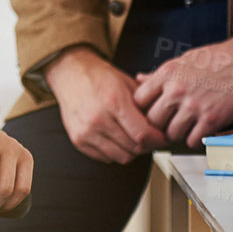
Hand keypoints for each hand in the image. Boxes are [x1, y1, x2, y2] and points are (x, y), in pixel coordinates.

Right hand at [44, 46, 168, 164]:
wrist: (70, 73)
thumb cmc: (99, 77)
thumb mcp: (127, 83)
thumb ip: (145, 105)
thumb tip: (162, 126)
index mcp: (114, 101)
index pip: (143, 134)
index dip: (157, 140)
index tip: (162, 138)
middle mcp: (98, 118)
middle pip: (134, 148)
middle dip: (147, 145)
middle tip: (150, 138)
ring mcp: (86, 131)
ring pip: (121, 157)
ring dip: (131, 150)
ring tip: (132, 138)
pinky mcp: (78, 140)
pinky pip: (106, 158)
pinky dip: (115, 152)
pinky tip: (116, 138)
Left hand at [131, 30, 232, 147]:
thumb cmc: (216, 58)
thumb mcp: (182, 60)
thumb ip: (159, 74)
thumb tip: (138, 80)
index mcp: (168, 73)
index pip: (139, 100)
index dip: (142, 108)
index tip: (150, 111)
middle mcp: (178, 90)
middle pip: (152, 120)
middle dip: (158, 124)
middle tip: (166, 123)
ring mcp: (194, 106)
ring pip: (171, 134)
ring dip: (175, 134)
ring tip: (183, 127)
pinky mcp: (212, 119)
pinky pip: (191, 140)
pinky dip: (192, 139)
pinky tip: (197, 130)